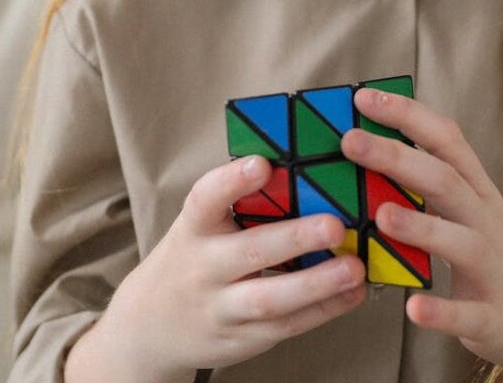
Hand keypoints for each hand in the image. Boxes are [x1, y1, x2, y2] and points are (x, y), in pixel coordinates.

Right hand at [78, 156, 365, 378]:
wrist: (149, 326)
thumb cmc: (192, 259)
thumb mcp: (201, 227)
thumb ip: (241, 204)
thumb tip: (305, 169)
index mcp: (194, 228)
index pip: (205, 200)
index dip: (232, 181)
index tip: (262, 164)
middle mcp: (203, 269)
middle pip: (249, 253)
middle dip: (294, 239)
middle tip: (334, 225)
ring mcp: (221, 308)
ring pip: (270, 299)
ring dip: (316, 284)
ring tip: (353, 267)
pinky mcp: (242, 339)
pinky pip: (286, 326)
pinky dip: (323, 310)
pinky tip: (352, 293)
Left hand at [340, 87, 502, 374]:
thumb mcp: (476, 214)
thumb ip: (434, 188)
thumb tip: (374, 155)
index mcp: (478, 194)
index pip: (447, 142)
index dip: (408, 115)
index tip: (365, 97)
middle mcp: (487, 223)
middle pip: (446, 181)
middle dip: (398, 158)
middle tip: (351, 141)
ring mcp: (494, 270)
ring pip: (461, 242)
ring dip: (422, 227)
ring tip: (382, 216)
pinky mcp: (496, 317)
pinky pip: (468, 314)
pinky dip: (443, 311)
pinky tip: (414, 309)